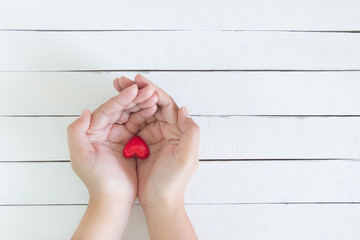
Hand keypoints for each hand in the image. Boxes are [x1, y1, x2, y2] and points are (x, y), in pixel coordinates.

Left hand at [67, 81, 157, 202]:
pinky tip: (154, 109)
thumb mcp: (81, 157)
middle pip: (120, 108)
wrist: (114, 199)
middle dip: (134, 98)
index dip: (121, 98)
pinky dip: (145, 115)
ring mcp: (118, 135)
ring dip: (141, 104)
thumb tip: (85, 111)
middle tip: (148, 90)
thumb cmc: (97, 181)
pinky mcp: (130, 141)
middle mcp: (104, 130)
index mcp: (92, 131)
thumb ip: (76, 132)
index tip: (134, 89)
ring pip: (130, 114)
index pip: (107, 110)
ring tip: (154, 96)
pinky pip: (138, 124)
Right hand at [113, 74, 199, 206]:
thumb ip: (190, 132)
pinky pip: (133, 125)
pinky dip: (125, 115)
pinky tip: (115, 108)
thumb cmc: (174, 182)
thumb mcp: (187, 157)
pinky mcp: (142, 144)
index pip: (166, 104)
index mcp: (178, 130)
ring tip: (116, 88)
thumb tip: (184, 108)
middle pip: (151, 104)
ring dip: (130, 100)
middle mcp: (166, 129)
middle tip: (121, 81)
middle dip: (137, 91)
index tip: (138, 80)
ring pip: (141, 112)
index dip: (152, 90)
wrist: (159, 202)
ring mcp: (153, 136)